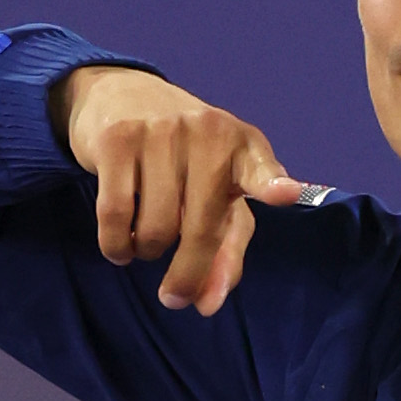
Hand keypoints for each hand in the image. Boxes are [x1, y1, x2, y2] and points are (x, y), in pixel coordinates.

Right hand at [53, 65, 311, 315]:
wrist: (123, 95)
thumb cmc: (184, 158)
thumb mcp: (217, 192)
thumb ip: (224, 249)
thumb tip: (206, 305)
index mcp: (244, 146)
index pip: (261, 168)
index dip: (272, 183)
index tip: (285, 194)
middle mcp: (208, 133)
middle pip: (199, 228)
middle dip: (187, 275)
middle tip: (175, 298)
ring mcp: (161, 132)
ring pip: (155, 228)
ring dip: (147, 253)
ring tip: (147, 243)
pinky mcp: (117, 139)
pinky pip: (115, 214)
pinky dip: (116, 244)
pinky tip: (121, 247)